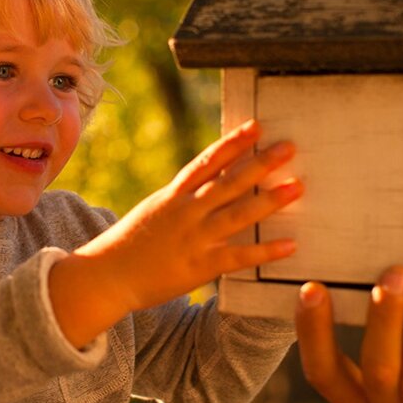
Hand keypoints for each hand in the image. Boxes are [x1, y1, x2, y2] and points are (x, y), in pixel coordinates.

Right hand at [49, 120, 300, 346]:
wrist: (104, 277)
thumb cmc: (128, 245)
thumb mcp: (153, 212)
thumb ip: (180, 199)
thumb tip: (206, 184)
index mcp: (173, 196)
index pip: (207, 161)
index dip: (233, 142)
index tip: (256, 126)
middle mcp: (185, 212)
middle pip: (228, 182)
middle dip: (260, 164)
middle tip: (289, 148)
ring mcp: (193, 239)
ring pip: (237, 214)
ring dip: (269, 201)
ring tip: (297, 187)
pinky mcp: (199, 267)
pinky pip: (238, 257)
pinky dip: (264, 251)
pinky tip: (290, 245)